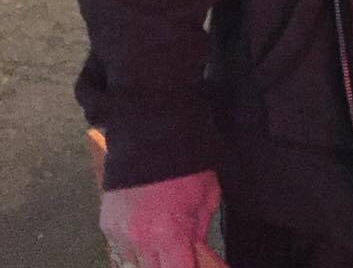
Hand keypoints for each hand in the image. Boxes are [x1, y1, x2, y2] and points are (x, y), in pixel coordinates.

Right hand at [100, 171, 225, 267]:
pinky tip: (146, 222)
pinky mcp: (107, 225)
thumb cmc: (186, 164)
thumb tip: (195, 250)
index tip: (193, 262)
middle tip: (178, 249)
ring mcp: (120, 234)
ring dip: (149, 254)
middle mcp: (140, 240)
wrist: (152, 135)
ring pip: (135, 262)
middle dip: (168, 262)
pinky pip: (121, 245)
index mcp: (168, 234)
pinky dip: (133, 241)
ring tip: (162, 232)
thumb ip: (200, 230)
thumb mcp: (207, 196)